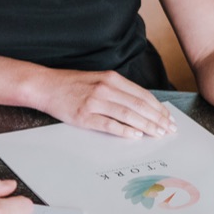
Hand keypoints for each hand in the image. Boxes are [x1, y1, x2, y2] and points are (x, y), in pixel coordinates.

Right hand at [32, 68, 177, 137]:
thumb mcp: (98, 78)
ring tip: (157, 134)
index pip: (142, 94)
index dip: (158, 107)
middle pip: (138, 105)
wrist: (45, 86)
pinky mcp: (84, 116)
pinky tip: (135, 135)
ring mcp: (94, 102)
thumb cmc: (71, 84)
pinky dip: (124, 130)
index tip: (168, 118)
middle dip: (157, 119)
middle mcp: (105, 88)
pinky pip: (109, 124)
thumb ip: (118, 89)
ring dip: (146, 126)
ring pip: (128, 115)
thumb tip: (141, 105)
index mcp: (111, 78)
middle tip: (169, 129)